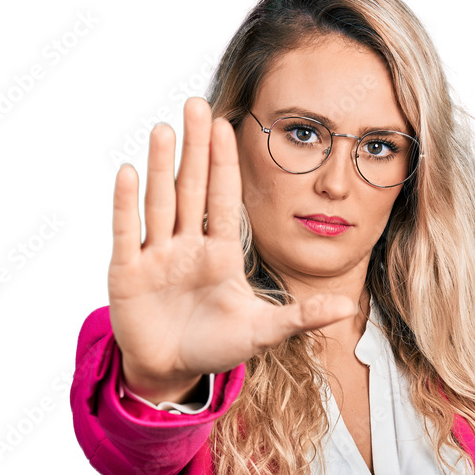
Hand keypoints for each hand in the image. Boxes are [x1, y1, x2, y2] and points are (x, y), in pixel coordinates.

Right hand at [107, 96, 357, 392]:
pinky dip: (126, 204)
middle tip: (195, 103)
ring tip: (164, 128)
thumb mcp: (262, 331)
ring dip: (161, 167)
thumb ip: (301, 316)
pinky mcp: (127, 273)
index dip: (225, 164)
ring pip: (160, 203)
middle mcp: (187, 247)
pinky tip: (128, 172)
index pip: (223, 199)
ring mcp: (155, 257)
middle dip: (194, 149)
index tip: (228, 125)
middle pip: (191, 189)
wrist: (172, 371)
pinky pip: (126, 232)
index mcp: (220, 253)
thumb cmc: (215, 346)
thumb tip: (347, 307)